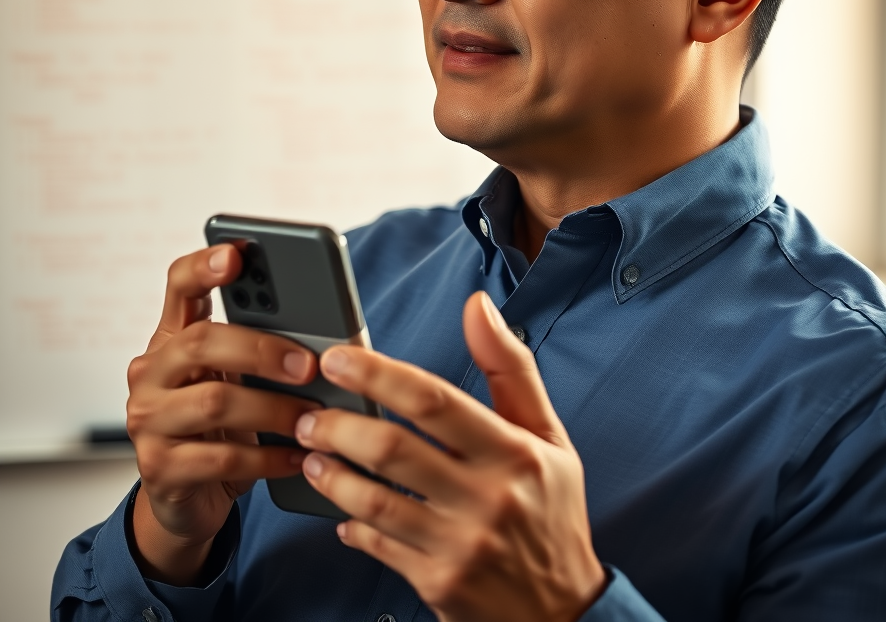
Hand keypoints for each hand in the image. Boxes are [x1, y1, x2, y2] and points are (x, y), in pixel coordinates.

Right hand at [126, 245, 318, 584]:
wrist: (187, 497)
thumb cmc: (224, 425)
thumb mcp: (239, 379)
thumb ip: (263, 350)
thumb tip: (326, 339)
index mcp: (174, 337)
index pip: (179, 285)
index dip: (205, 266)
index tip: (237, 255)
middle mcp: (151, 372)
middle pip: (202, 342)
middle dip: (262, 349)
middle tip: (309, 365)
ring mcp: (148, 420)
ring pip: (215, 401)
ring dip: (275, 409)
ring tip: (315, 417)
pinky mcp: (157, 469)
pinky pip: (222, 457)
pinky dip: (270, 456)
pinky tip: (299, 456)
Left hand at [295, 291, 607, 621]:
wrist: (563, 608)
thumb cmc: (551, 509)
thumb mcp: (547, 434)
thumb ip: (510, 367)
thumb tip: (478, 306)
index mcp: (513, 452)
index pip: (435, 401)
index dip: (380, 375)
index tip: (341, 359)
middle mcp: (486, 498)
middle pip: (393, 449)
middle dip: (339, 424)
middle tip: (311, 411)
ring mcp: (459, 545)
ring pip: (375, 501)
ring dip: (332, 473)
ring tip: (313, 452)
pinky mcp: (438, 583)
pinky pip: (379, 546)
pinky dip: (350, 523)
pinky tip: (340, 508)